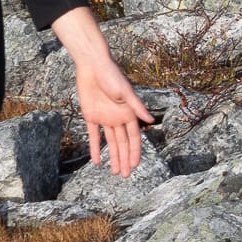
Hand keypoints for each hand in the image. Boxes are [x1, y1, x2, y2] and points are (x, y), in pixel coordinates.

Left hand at [54, 6, 155, 177]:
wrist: (92, 66)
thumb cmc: (112, 75)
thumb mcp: (126, 92)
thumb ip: (137, 107)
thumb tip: (150, 121)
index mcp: (129, 113)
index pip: (134, 137)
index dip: (134, 152)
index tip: (135, 165)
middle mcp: (118, 118)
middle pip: (123, 143)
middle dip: (124, 159)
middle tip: (124, 175)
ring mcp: (105, 118)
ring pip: (110, 142)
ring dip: (112, 156)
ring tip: (114, 172)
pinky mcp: (91, 116)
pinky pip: (94, 135)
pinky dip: (95, 148)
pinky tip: (97, 161)